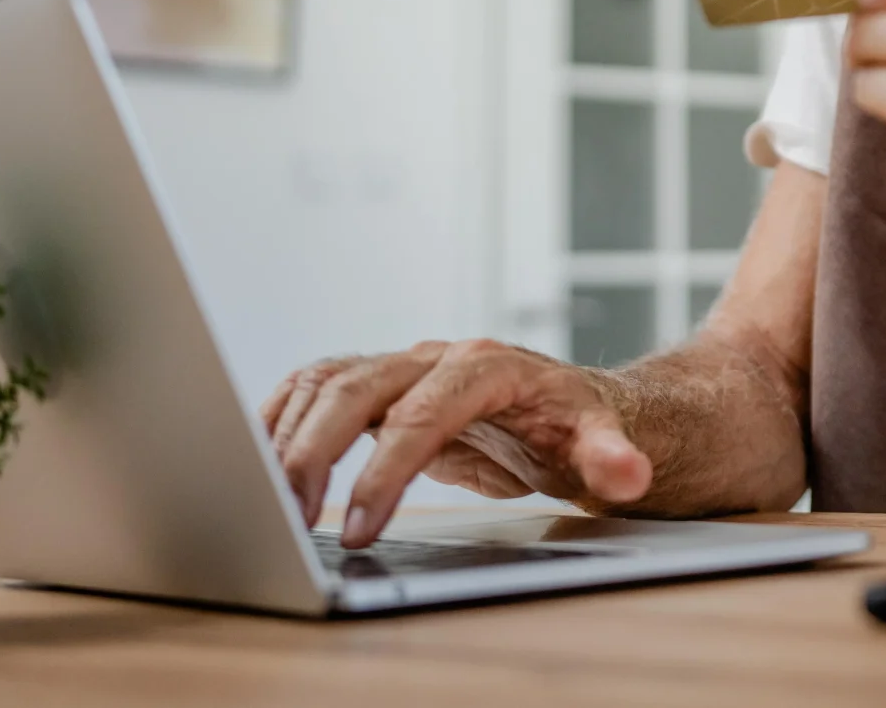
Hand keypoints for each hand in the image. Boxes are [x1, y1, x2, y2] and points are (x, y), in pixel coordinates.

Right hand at [259, 339, 652, 547]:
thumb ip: (611, 457)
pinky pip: (318, 388)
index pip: (425, 412)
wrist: (573, 408)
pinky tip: (259, 456)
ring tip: (268, 500)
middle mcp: (439, 357)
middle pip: (359, 386)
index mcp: (490, 367)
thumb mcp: (607, 443)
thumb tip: (626, 472)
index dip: (386, 471)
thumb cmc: (584, 425)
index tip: (359, 528)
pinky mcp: (383, 388)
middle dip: (316, 450)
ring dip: (289, 436)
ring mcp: (406, 367)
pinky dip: (282, 416)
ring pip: (328, 383)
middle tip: (289, 515)